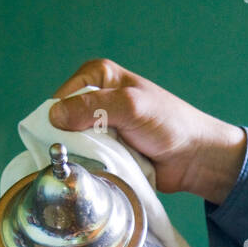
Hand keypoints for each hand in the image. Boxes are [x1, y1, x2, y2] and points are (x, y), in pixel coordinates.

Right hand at [48, 59, 247, 204]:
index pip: (60, 99)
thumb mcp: (130, 106)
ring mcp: (99, 126)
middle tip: (87, 153)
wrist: (194, 157)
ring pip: (72, 144)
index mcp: (98, 76)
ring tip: (99, 162)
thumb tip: (54, 116)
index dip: (61, 120)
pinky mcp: (105, 150)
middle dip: (70, 140)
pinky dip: (91, 166)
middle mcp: (95, 98)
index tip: (72, 138)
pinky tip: (101, 170)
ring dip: (82, 156)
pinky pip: (85, 160)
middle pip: (62, 123)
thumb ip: (94, 107)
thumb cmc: (169, 123)